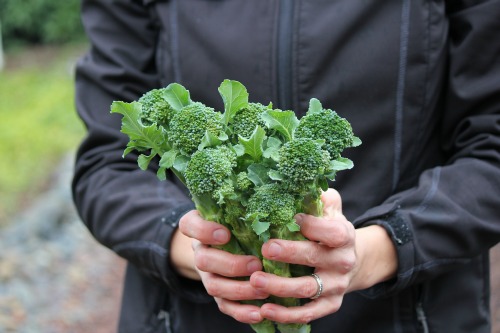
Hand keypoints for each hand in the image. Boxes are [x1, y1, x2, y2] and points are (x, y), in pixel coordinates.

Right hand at [178, 210, 267, 323]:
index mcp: (201, 225)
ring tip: (263, 289)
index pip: (189, 225)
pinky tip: (259, 313)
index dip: (203, 231)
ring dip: (239, 290)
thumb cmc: (241, 222)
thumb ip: (250, 209)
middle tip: (255, 264)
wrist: (233, 243)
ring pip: (214, 286)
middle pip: (203, 260)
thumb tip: (286, 211)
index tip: (225, 234)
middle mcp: (200, 250)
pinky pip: (224, 306)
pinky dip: (241, 312)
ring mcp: (207, 274)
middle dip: (230, 264)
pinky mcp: (218, 293)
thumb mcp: (241, 211)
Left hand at [248, 189, 396, 323]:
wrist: (352, 262)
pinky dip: (286, 315)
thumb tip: (300, 181)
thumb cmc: (331, 231)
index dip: (313, 225)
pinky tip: (264, 309)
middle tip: (265, 248)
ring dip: (280, 287)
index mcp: (343, 235)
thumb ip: (320, 197)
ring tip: (255, 281)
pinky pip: (308, 314)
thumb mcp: (331, 211)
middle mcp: (342, 261)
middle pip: (315, 258)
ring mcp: (336, 286)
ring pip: (308, 289)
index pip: (331, 230)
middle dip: (290, 254)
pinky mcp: (329, 305)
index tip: (292, 218)